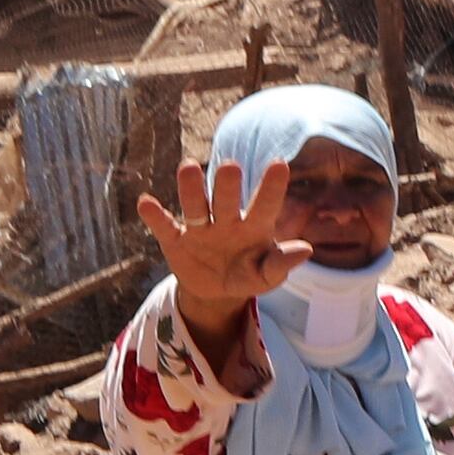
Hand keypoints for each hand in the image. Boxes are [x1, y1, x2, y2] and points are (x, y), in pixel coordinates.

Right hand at [135, 160, 303, 352]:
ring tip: (187, 167)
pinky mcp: (175, 241)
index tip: (280, 163)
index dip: (272, 186)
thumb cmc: (248, 274)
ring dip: (191, 189)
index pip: (265, 205)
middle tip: (230, 166)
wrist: (216, 291)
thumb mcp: (267, 275)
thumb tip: (307, 250)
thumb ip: (281, 263)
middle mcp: (226, 221)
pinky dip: (155, 216)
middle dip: (228, 185)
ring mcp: (200, 229)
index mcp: (254, 226)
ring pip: (195, 206)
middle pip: (226, 200)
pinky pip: (164, 227)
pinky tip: (146, 203)